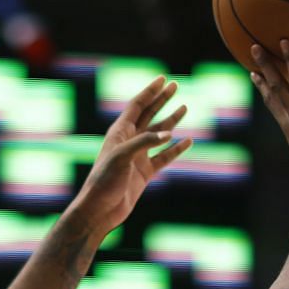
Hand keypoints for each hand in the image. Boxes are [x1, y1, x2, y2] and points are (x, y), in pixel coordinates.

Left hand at [66, 75, 193, 234]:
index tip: (163, 79)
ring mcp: (137, 157)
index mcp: (119, 132)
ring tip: (184, 107)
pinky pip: (164, 157)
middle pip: (149, 115)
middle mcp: (129, 141)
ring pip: (158, 135)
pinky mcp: (144, 173)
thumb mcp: (122, 157)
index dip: (150, 92)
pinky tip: (187, 141)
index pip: (137, 106)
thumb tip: (169, 133)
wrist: (100, 210)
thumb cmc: (104, 181)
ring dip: (171, 121)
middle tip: (175, 85)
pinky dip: (176, 149)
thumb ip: (144, 142)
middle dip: (162, 100)